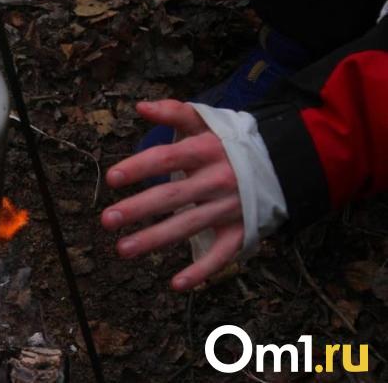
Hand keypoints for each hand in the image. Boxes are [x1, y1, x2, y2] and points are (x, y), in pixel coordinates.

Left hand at [101, 100, 243, 290]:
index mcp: (206, 150)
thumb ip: (174, 112)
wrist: (284, 162)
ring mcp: (229, 208)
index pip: (167, 157)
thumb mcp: (207, 121)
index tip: (111, 178)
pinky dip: (202, 271)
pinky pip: (221, 255)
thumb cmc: (231, 142)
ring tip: (123, 249)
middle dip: (138, 209)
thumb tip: (140, 106)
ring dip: (155, 240)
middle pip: (172, 196)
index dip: (139, 167)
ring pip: (189, 226)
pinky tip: (176, 284)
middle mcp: (217, 180)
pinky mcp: (241, 231)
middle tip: (107, 219)